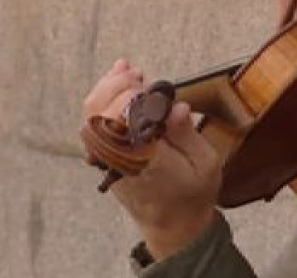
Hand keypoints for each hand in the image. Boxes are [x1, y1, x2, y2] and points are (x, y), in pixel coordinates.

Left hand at [83, 60, 222, 260]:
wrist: (173, 226)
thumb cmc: (193, 194)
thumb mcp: (205, 165)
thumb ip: (188, 134)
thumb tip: (176, 106)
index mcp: (143, 159)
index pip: (122, 119)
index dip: (130, 95)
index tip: (148, 82)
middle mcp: (118, 157)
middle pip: (99, 111)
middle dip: (116, 85)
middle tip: (138, 73)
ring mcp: (106, 157)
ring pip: (91, 114)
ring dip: (106, 87)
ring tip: (127, 70)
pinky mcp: (103, 156)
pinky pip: (93, 122)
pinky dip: (101, 98)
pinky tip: (117, 80)